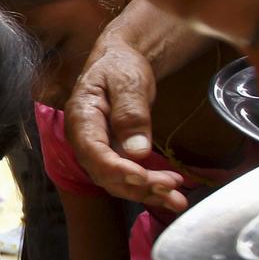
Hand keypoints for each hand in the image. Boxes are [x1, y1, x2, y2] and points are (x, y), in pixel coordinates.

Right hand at [66, 34, 189, 211]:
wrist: (119, 61)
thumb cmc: (120, 66)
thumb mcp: (127, 80)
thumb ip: (130, 113)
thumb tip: (137, 151)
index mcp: (81, 117)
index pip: (93, 151)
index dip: (116, 169)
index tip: (142, 176)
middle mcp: (85, 139)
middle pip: (105, 173)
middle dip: (138, 185)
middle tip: (171, 186)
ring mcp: (98, 150)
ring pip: (116, 181)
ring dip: (145, 193)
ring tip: (177, 198)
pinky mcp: (113, 155)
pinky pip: (126, 177)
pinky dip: (147, 188)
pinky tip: (170, 195)